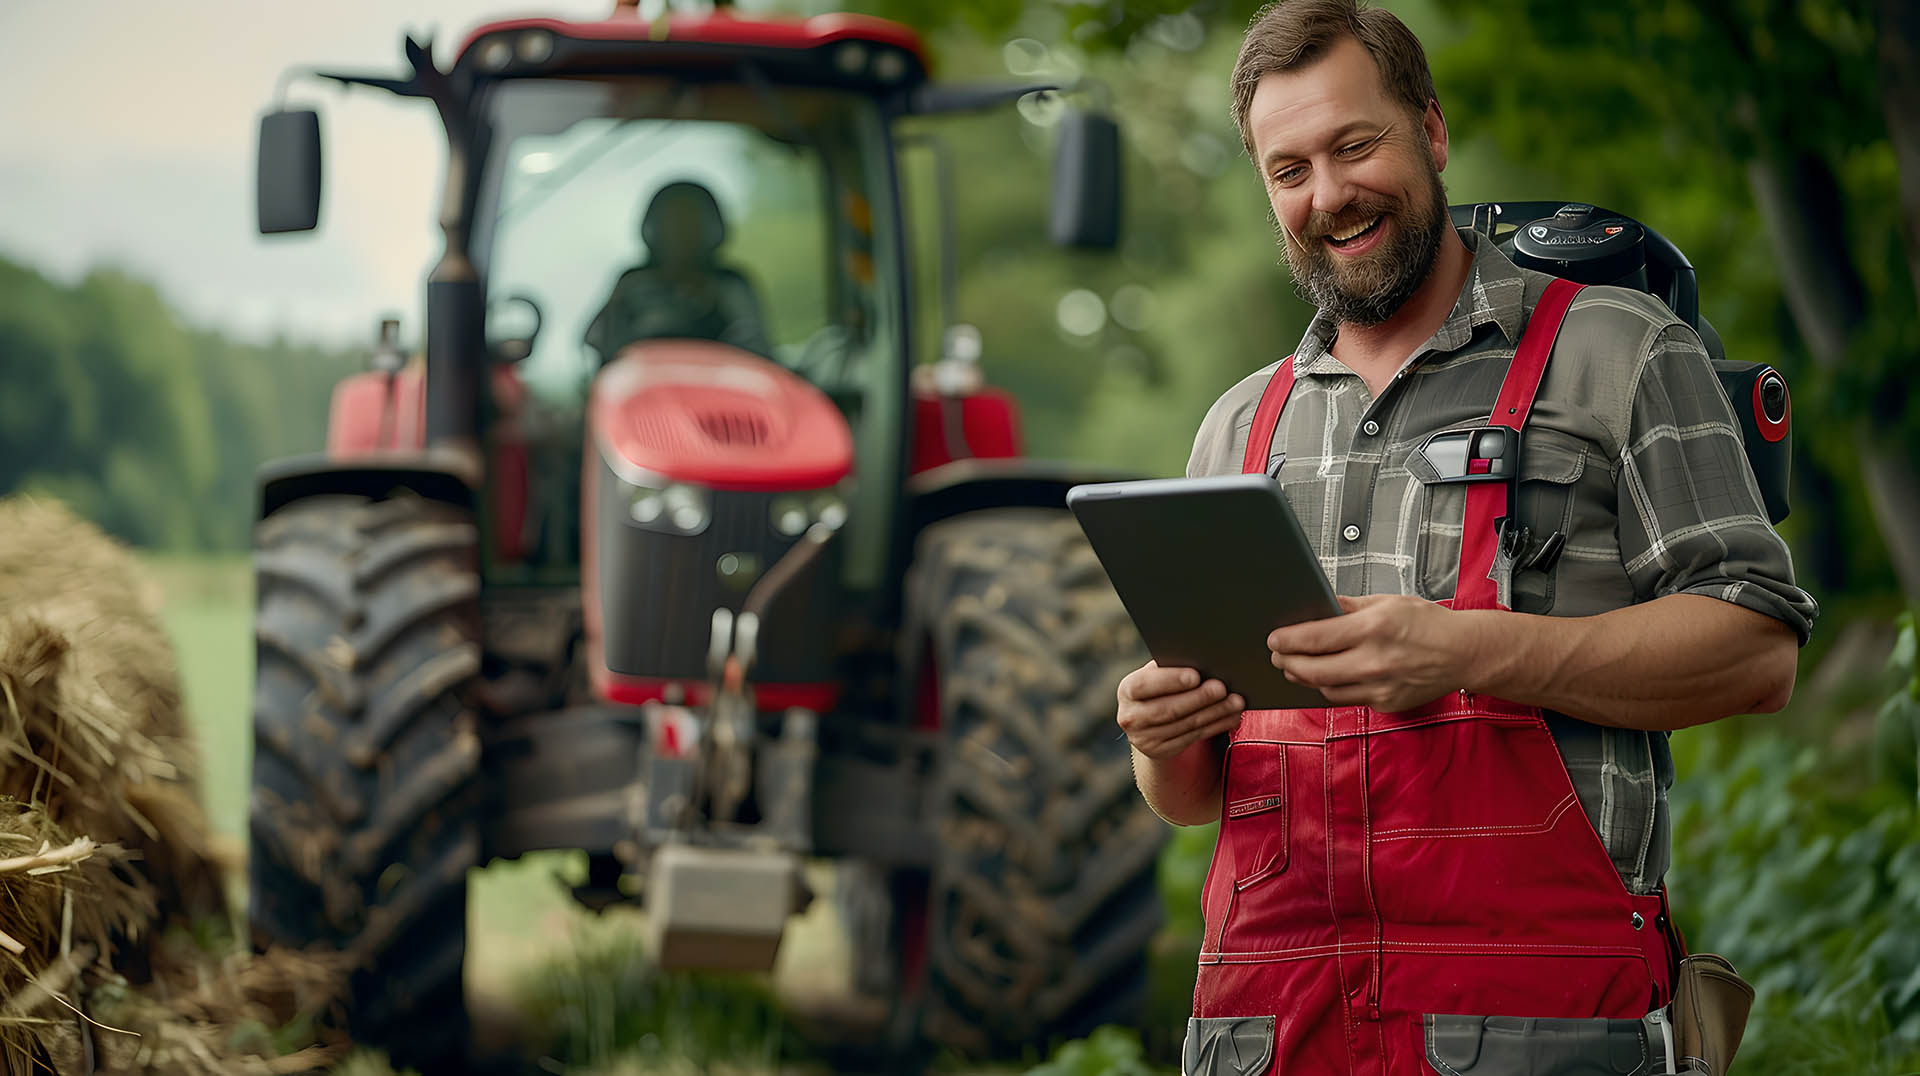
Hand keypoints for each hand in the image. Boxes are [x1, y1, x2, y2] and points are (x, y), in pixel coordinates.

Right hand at [1116, 661, 1244, 758]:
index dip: (1170, 680)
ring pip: (1185, 725)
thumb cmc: (1161, 686)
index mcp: (1127, 690)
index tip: (1195, 676)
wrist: (1149, 719)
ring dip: (1214, 713)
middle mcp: (1130, 717)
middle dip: (1199, 698)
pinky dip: (1216, 726)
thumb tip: (1203, 660)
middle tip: (1222, 688)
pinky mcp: (1160, 752)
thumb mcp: (1158, 675)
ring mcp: (1144, 739)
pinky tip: (1231, 717)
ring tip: (1236, 701)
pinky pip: (1193, 737)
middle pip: (1168, 709)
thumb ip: (1170, 668)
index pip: (1145, 685)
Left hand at [1267, 594, 1472, 711]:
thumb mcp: (1386, 602)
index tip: (1273, 639)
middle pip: (1312, 669)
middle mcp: (1374, 661)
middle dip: (1287, 662)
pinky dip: (1332, 687)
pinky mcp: (1385, 704)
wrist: (1463, 653)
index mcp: (1373, 628)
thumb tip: (1317, 604)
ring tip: (1296, 666)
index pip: (1314, 638)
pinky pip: (1346, 698)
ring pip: (1325, 689)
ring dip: (1305, 678)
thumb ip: (1347, 606)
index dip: (1286, 640)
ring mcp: (1380, 687)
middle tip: (1277, 655)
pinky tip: (1326, 676)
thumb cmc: (1427, 624)